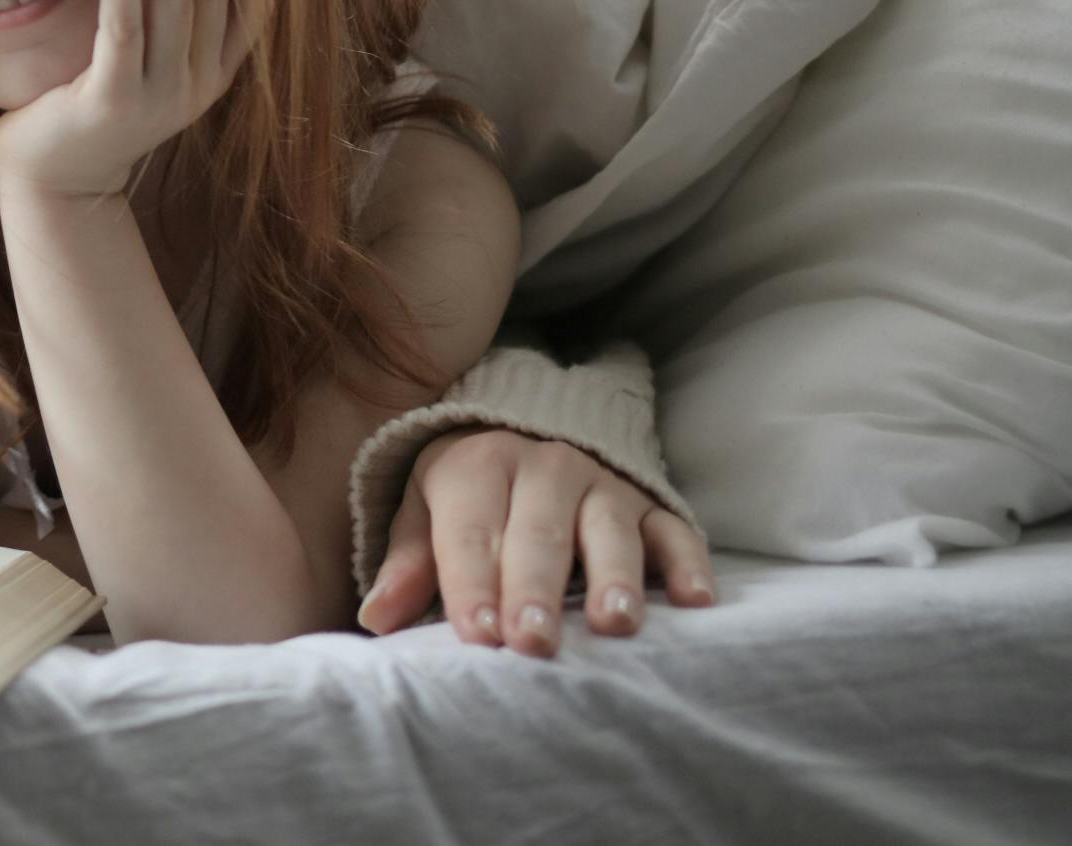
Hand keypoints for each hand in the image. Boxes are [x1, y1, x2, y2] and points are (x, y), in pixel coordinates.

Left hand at [0, 0, 253, 198]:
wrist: (55, 181)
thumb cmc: (96, 107)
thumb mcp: (152, 66)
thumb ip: (176, 23)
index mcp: (212, 76)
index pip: (249, 4)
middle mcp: (195, 86)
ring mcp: (157, 97)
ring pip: (175, 3)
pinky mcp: (111, 100)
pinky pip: (125, 29)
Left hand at [358, 427, 717, 655]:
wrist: (526, 428)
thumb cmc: (468, 492)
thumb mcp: (424, 508)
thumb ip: (408, 564)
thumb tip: (376, 616)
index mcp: (478, 466)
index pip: (470, 532)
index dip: (470, 584)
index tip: (477, 634)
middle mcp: (544, 467)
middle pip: (538, 534)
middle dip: (535, 589)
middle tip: (534, 642)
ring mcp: (603, 484)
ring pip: (610, 529)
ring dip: (614, 576)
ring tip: (614, 623)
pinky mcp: (650, 503)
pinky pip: (674, 530)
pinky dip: (689, 562)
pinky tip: (695, 601)